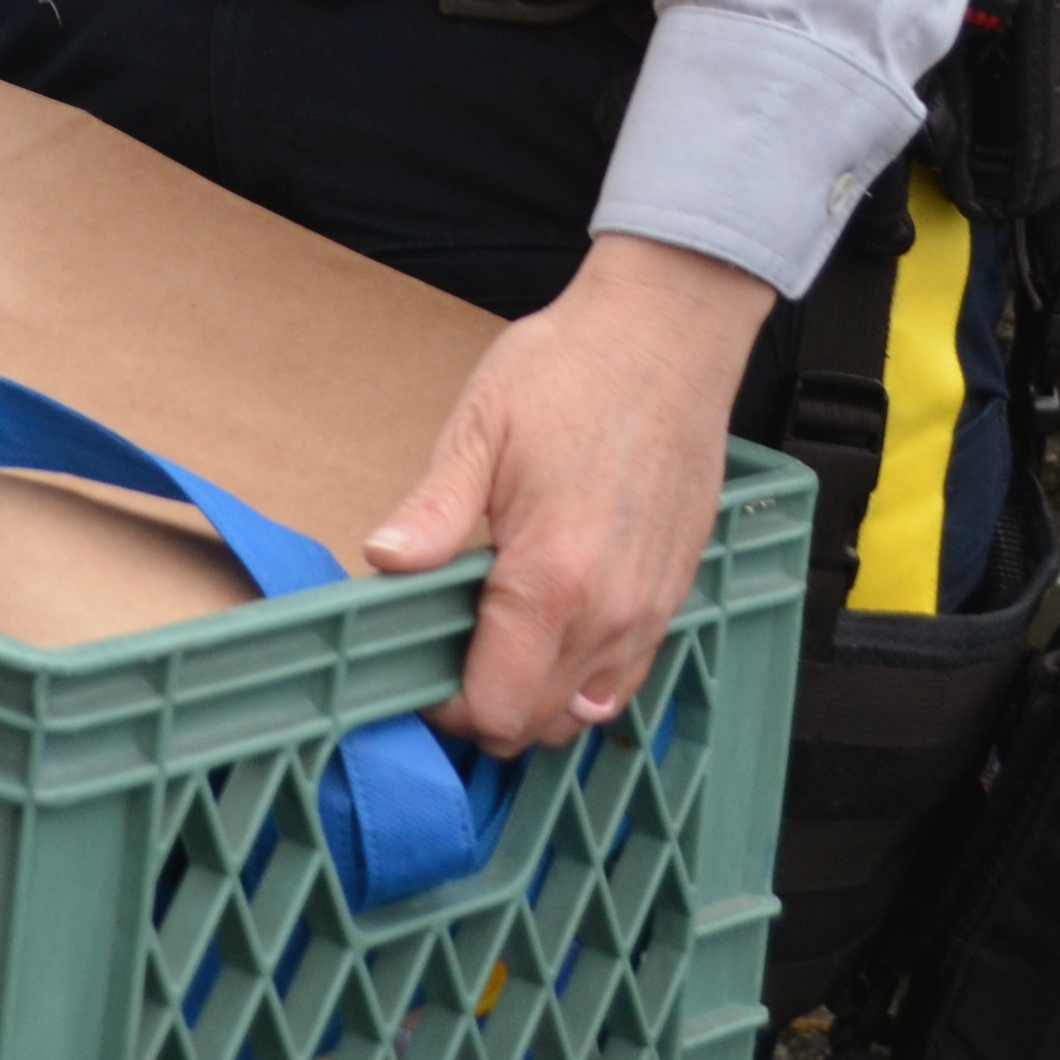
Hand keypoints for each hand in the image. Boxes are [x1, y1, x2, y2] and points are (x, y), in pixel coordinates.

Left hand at [363, 235, 775, 754]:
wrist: (667, 334)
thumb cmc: (573, 370)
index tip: (421, 665)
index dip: (445, 704)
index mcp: (550, 580)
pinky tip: (557, 622)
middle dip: (485, 706)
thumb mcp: (481, 428)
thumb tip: (384, 562)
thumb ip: (434, 512)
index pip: (492, 707)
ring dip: (537, 695)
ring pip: (585, 710)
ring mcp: (650, 608)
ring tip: (502, 638)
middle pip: (536, 724)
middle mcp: (609, 613)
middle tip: (452, 648)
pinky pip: (627, 674)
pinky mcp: (675, 590)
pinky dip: (586, 675)